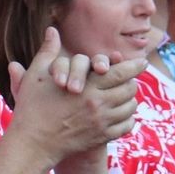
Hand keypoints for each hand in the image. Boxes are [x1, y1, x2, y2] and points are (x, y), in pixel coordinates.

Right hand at [6, 28, 140, 160]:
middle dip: (132, 82)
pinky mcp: (101, 137)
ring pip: (130, 108)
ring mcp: (101, 122)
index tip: (142, 62)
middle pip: (130, 89)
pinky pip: (126, 127)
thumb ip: (48, 51)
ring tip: (126, 96)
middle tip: (131, 79)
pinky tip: (122, 115)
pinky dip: (128, 119)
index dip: (135, 66)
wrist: (32, 143)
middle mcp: (99, 104)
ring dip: (130, 100)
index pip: (121, 72)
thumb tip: (52, 30)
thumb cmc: (32, 107)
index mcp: (87, 86)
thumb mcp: (36, 75)